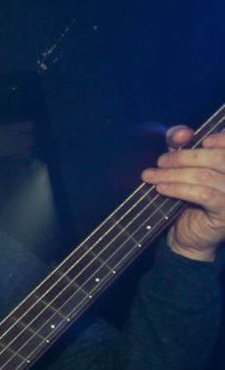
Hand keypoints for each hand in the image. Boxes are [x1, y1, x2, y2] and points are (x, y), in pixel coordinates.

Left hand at [144, 126, 224, 261]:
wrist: (188, 236)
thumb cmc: (187, 200)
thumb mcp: (185, 170)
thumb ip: (183, 148)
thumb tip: (182, 132)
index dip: (218, 138)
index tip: (191, 139)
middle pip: (217, 158)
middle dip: (183, 157)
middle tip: (160, 161)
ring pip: (206, 176)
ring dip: (174, 174)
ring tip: (152, 176)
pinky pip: (203, 195)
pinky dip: (179, 189)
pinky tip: (161, 189)